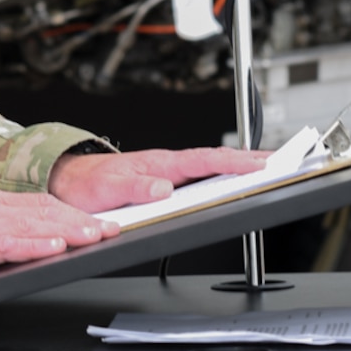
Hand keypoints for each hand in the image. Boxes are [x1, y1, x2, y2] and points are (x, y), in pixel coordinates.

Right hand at [0, 189, 118, 299]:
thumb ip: (3, 239)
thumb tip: (39, 246)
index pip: (42, 205)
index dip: (74, 214)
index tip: (103, 223)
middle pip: (42, 211)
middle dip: (79, 221)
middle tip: (111, 230)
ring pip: (29, 224)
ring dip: (65, 230)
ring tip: (93, 237)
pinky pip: (3, 243)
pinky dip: (31, 245)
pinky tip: (52, 249)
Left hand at [47, 147, 271, 212]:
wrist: (67, 182)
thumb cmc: (86, 184)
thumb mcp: (106, 190)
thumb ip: (135, 188)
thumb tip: (164, 188)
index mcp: (160, 162)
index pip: (205, 160)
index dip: (234, 162)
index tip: (260, 164)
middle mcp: (168, 165)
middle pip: (217, 160)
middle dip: (251, 160)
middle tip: (283, 161)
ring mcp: (169, 173)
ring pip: (211, 169)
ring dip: (239, 169)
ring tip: (268, 171)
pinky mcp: (166, 184)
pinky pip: (200, 179)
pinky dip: (222, 177)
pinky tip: (233, 184)